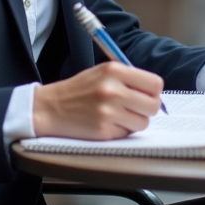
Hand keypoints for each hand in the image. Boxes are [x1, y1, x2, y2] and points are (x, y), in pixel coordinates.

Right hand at [32, 62, 163, 139]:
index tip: (146, 95)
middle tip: (135, 108)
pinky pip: (126, 134)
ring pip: (143, 123)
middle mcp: (112, 90)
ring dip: (134, 122)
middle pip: (153, 106)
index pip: (155, 84)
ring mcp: (108, 112)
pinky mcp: (103, 131)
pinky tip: (106, 124)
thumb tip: (154, 92)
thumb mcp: (102, 72)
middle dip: (147, 109)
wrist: (50, 108)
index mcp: (114, 70)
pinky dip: (120, 131)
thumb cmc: (79, 90)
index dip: (153, 92)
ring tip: (118, 116)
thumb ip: (128, 78)